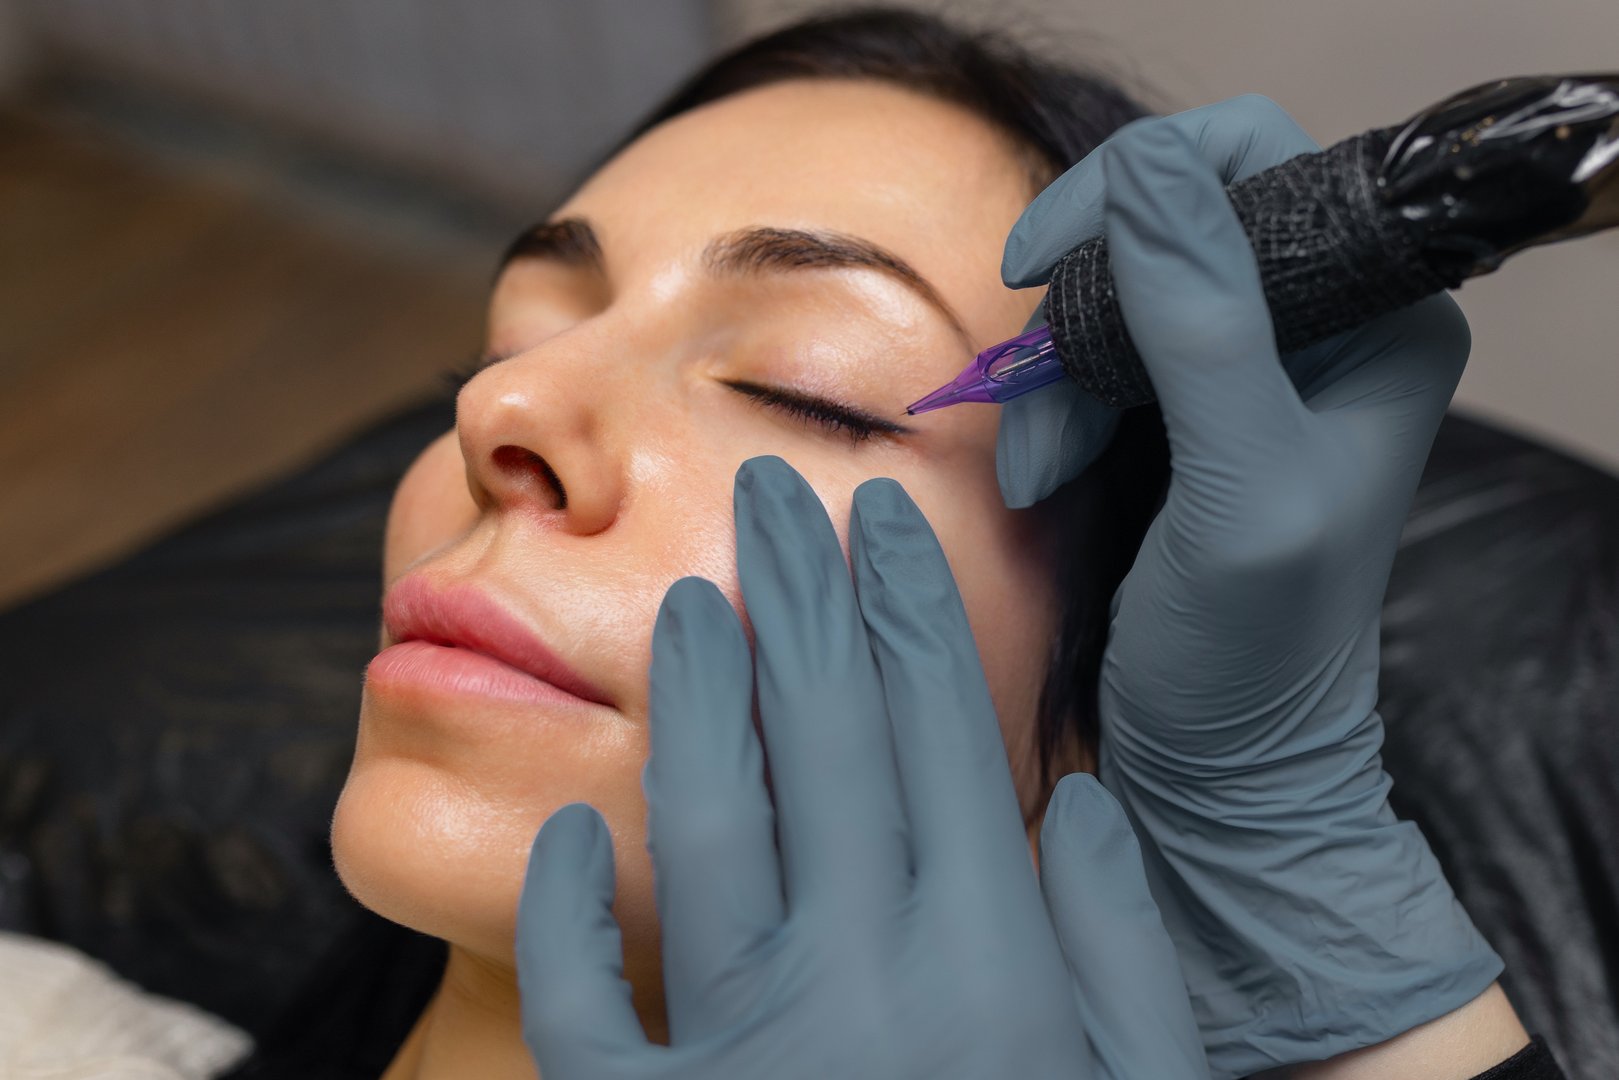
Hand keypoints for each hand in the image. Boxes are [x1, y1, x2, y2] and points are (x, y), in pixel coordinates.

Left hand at [513, 456, 1208, 1078]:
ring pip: (711, 829)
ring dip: (703, 704)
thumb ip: (1123, 957)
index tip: (883, 521)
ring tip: (701, 600)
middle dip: (801, 603)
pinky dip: (571, 916)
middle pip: (827, 744)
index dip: (911, 612)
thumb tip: (1090, 811)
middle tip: (773, 497)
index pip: (943, 735)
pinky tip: (567, 828)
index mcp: (996, 965)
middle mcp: (867, 983)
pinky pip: (593, 1009)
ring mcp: (748, 1055)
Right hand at [998, 96, 1502, 1076]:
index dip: (1141, 186)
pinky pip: (1092, 352)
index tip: (1045, 259)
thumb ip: (1206, 327)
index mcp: (1381, 317)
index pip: (1257, 164)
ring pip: (1115, 288)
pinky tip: (1038, 471)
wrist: (1216, 770)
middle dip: (1084, 304)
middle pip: (1169, 220)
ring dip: (1055, 370)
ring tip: (1039, 467)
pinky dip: (1048, 404)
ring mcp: (1247, 367)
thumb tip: (1148, 166)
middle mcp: (1322, 324)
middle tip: (1041, 395)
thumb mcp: (1240, 488)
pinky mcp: (1181, 412)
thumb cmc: (1253, 656)